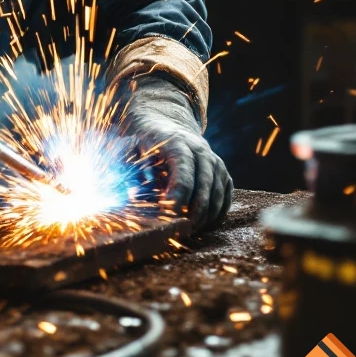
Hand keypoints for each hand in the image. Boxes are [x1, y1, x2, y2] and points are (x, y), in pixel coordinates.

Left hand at [127, 76, 232, 229]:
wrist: (167, 126)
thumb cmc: (144, 143)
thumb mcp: (129, 148)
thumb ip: (128, 168)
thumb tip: (135, 192)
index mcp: (177, 144)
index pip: (183, 174)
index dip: (178, 197)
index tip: (168, 215)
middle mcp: (201, 150)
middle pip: (204, 185)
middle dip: (193, 211)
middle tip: (181, 228)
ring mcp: (215, 161)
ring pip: (218, 192)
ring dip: (206, 215)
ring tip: (191, 230)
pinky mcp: (223, 172)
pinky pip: (226, 196)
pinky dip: (217, 213)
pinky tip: (204, 224)